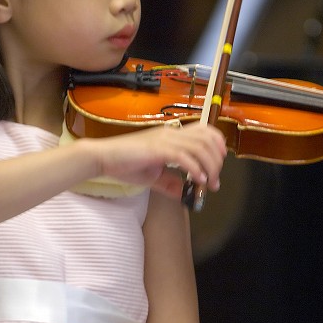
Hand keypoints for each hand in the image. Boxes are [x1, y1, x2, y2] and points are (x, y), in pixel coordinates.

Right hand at [94, 122, 227, 199]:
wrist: (103, 157)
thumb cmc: (124, 164)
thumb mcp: (152, 176)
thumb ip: (169, 182)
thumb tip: (182, 193)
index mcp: (171, 136)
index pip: (204, 130)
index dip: (217, 144)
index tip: (220, 162)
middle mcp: (171, 134)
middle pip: (207, 139)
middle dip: (217, 161)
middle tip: (214, 180)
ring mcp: (164, 140)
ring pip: (199, 147)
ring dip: (209, 167)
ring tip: (208, 183)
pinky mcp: (157, 150)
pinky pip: (183, 157)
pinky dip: (195, 169)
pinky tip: (197, 180)